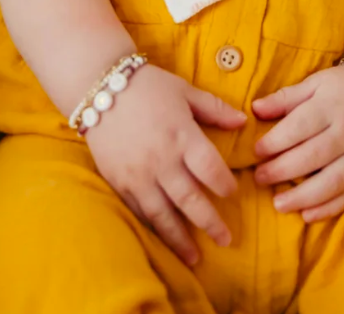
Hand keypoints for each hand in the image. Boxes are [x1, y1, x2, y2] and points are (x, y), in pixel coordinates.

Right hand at [85, 64, 246, 266]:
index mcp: (182, 136)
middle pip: (191, 199)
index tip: (233, 194)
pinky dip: (153, 228)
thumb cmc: (148, 86)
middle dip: (210, 223)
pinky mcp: (119, 181)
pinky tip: (163, 241)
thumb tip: (243, 121)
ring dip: (181, 238)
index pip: (211, 170)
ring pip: (163, 214)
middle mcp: (162, 160)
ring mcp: (139, 174)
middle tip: (226, 240)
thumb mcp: (185, 91)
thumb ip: (215, 109)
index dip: (225, 185)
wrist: (100, 87)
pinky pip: (139, 210)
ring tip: (196, 258)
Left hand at [252, 65, 343, 222]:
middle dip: (283, 170)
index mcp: (331, 105)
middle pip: (314, 156)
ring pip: (333, 181)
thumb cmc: (343, 86)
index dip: (276, 141)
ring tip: (278, 204)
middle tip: (259, 178)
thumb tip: (255, 109)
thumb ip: (285, 97)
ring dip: (304, 196)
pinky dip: (329, 208)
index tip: (256, 152)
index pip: (300, 126)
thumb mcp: (315, 83)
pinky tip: (307, 215)